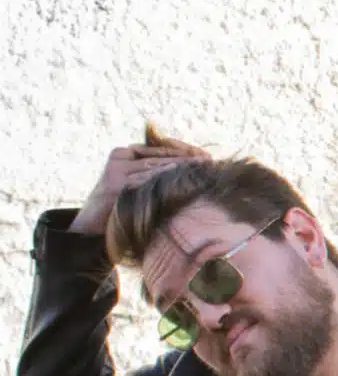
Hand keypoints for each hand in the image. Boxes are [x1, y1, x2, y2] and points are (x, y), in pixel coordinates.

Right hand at [70, 139, 209, 236]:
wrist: (90, 227)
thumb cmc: (118, 207)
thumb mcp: (135, 186)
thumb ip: (152, 174)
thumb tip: (185, 169)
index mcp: (124, 153)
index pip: (159, 148)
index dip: (183, 150)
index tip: (205, 155)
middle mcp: (120, 158)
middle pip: (160, 155)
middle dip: (185, 158)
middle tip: (208, 160)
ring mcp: (117, 170)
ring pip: (154, 165)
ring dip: (179, 166)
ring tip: (200, 166)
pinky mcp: (116, 185)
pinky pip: (145, 179)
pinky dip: (163, 178)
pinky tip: (180, 177)